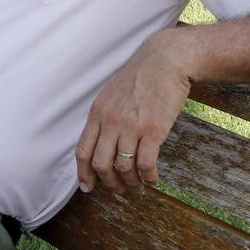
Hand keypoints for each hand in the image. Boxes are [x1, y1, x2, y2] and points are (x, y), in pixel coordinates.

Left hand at [75, 30, 193, 194]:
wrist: (166, 60)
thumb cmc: (140, 77)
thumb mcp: (111, 94)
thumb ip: (104, 117)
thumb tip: (100, 142)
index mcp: (97, 113)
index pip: (83, 151)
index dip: (84, 174)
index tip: (88, 187)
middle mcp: (111, 121)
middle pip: (101, 165)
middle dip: (109, 183)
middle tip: (120, 189)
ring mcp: (131, 126)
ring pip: (123, 168)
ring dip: (130, 183)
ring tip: (138, 186)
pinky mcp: (153, 130)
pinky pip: (146, 164)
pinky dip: (148, 177)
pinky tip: (153, 179)